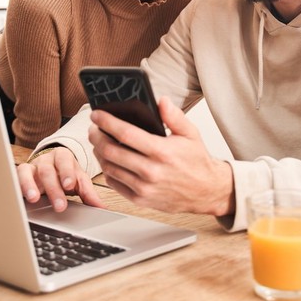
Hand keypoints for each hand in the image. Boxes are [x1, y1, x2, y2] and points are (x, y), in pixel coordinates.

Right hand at [17, 146, 104, 211]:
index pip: (64, 160)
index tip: (69, 185)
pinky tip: (19, 197)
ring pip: (28, 172)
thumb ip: (88, 193)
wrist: (51, 169)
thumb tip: (101, 208)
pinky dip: (17, 186)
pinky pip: (15, 177)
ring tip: (34, 198)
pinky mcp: (20, 175)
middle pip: (48, 170)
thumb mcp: (78, 181)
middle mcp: (46, 159)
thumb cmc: (65, 175)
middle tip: (59, 205)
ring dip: (30, 185)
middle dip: (54, 189)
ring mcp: (31, 166)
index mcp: (63, 156)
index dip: (66, 172)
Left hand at [88, 97, 233, 215]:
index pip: (125, 134)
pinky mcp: (141, 200)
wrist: (206, 191)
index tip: (97, 115)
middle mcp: (151, 171)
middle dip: (97, 137)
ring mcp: (144, 188)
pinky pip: (115, 184)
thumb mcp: (190, 134)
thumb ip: (174, 116)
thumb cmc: (197, 161)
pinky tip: (108, 160)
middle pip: (111, 151)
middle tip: (93, 129)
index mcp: (162, 151)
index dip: (107, 122)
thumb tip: (161, 101)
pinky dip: (107, 170)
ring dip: (99, 153)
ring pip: (110, 168)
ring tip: (99, 143)